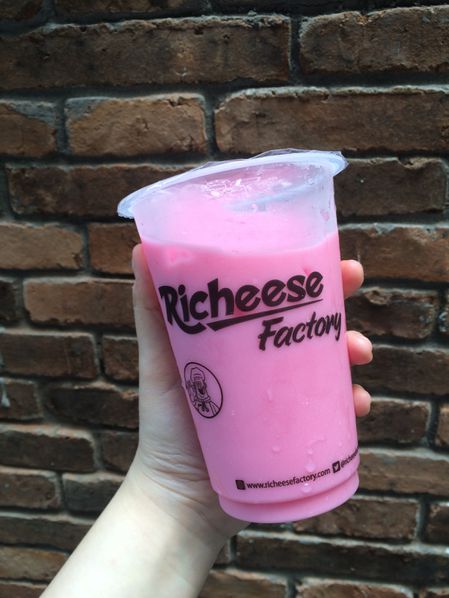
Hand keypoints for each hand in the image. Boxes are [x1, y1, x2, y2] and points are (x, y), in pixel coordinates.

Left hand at [126, 245, 372, 549]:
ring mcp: (284, 399)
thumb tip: (140, 247)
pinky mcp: (298, 432)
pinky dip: (350, 404)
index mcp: (238, 342)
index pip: (274, 298)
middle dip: (337, 302)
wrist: (181, 499)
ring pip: (328, 365)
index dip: (303, 273)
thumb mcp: (159, 363)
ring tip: (358, 354)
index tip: (327, 257)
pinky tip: (356, 404)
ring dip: (350, 351)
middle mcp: (265, 366)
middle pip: (308, 323)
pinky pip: (333, 412)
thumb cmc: (165, 425)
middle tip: (352, 286)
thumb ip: (151, 312)